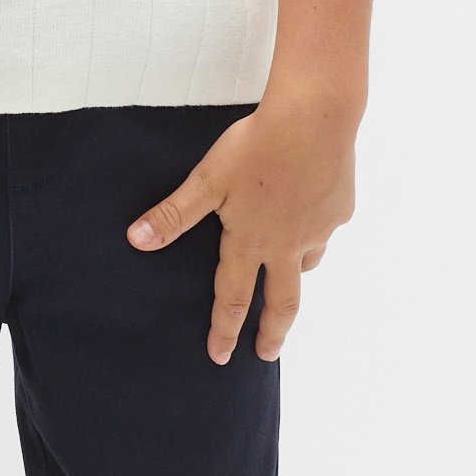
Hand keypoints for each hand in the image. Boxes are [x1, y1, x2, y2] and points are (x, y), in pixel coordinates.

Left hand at [126, 94, 357, 363]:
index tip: (221, 358)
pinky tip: (311, 213)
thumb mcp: (207, 179)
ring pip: (307, 263)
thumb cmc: (256, 146)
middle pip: (282, 302)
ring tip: (289, 278)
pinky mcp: (340, 208)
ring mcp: (319, 229)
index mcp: (251, 241)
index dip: (224, 330)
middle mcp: (288, 244)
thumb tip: (135, 241)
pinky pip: (326, 227)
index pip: (232, 297)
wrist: (314, 118)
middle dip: (273, 333)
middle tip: (268, 355)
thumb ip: (173, 214)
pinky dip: (316, 230)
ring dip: (295, 277)